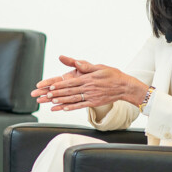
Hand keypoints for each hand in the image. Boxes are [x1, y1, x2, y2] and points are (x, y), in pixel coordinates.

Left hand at [31, 54, 146, 111]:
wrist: (124, 87)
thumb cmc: (112, 75)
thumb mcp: (99, 67)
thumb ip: (86, 66)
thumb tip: (77, 63)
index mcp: (88, 79)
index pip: (71, 82)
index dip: (60, 85)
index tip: (50, 86)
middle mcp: (88, 88)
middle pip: (70, 91)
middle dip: (57, 93)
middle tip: (46, 95)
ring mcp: (91, 96)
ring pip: (74, 99)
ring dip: (62, 101)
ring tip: (51, 102)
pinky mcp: (94, 102)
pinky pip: (81, 106)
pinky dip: (72, 107)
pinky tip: (64, 108)